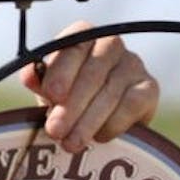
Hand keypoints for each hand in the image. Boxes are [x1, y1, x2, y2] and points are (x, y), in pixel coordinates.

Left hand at [19, 20, 159, 151]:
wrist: (103, 116)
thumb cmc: (69, 97)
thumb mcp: (49, 89)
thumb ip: (39, 80)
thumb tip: (29, 75)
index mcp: (82, 36)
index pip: (73, 46)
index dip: (62, 70)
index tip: (51, 95)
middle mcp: (110, 44)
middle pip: (92, 73)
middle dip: (71, 106)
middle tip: (55, 131)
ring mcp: (133, 64)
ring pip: (110, 92)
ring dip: (88, 122)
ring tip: (71, 143)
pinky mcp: (149, 87)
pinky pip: (131, 105)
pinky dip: (113, 124)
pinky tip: (100, 138)